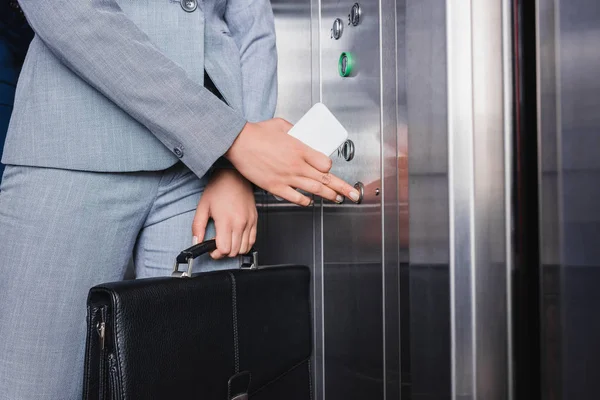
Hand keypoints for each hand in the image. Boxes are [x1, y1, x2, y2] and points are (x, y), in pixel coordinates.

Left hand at [192, 169, 257, 258]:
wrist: (234, 176)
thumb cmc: (219, 188)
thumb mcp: (203, 206)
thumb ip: (197, 226)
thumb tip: (196, 241)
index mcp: (226, 221)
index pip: (224, 249)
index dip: (215, 253)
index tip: (211, 248)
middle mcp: (240, 223)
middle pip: (234, 252)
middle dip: (223, 252)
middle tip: (216, 245)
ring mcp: (249, 222)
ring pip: (244, 249)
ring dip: (234, 250)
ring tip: (227, 241)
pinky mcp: (255, 220)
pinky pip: (252, 241)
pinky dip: (244, 245)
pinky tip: (236, 239)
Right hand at [225, 119, 360, 205]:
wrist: (238, 143)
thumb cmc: (257, 132)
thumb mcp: (282, 125)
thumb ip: (296, 131)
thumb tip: (303, 134)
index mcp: (300, 148)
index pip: (325, 163)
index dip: (330, 167)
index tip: (330, 168)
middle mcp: (297, 165)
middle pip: (325, 180)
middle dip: (343, 188)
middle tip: (354, 195)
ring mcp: (287, 177)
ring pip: (314, 190)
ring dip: (328, 196)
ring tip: (337, 199)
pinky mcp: (276, 186)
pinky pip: (295, 198)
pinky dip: (305, 201)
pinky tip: (309, 201)